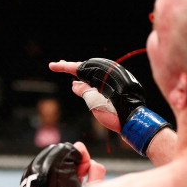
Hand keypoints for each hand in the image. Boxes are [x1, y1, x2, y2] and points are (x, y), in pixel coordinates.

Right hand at [50, 59, 172, 155]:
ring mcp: (112, 81)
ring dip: (80, 74)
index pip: (79, 68)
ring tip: (69, 72)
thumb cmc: (114, 112)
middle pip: (86, 68)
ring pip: (93, 74)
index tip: (52, 66)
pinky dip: (88, 80)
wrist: (133, 120)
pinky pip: (99, 80)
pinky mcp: (115, 87)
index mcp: (100, 76)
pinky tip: (82, 83)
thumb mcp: (94, 102)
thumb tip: (75, 84)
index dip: (64, 67)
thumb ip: (83, 91)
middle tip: (59, 65)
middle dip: (72, 67)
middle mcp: (106, 75)